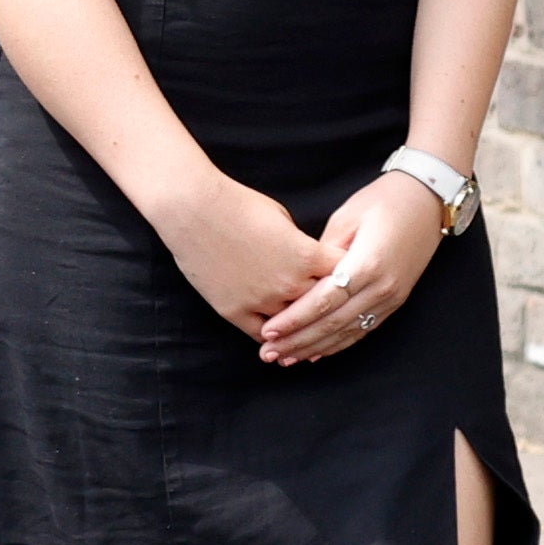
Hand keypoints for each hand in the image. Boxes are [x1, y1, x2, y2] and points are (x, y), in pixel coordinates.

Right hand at [162, 171, 334, 340]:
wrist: (192, 208)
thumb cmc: (238, 204)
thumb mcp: (283, 219)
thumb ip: (301, 247)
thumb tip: (308, 263)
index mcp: (307, 257)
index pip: (344, 276)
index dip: (350, 277)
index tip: (351, 281)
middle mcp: (289, 284)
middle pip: (322, 307)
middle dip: (329, 308)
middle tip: (337, 316)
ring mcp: (260, 300)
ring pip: (294, 327)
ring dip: (302, 329)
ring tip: (310, 335)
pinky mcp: (234, 310)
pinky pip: (263, 335)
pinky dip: (274, 339)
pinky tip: (280, 341)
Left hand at [258, 173, 443, 366]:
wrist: (427, 201)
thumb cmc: (382, 201)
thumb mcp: (346, 218)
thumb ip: (322, 254)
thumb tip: (299, 281)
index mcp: (367, 264)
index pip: (324, 300)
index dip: (295, 319)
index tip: (268, 330)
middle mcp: (382, 287)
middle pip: (334, 323)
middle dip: (298, 340)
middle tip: (268, 352)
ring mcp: (391, 298)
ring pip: (348, 332)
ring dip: (315, 348)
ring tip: (285, 358)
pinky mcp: (395, 302)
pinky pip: (363, 329)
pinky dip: (338, 344)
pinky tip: (315, 353)